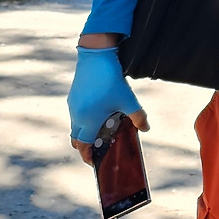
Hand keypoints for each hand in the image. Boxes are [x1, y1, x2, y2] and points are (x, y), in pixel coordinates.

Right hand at [69, 43, 148, 164]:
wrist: (95, 56)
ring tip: (100, 132)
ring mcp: (73, 106)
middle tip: (97, 149)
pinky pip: (76, 115)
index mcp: (88, 120)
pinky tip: (98, 114)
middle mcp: (77, 115)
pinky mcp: (73, 97)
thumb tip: (145, 128)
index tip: (94, 162)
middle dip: (85, 147)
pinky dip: (84, 120)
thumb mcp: (128, 100)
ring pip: (76, 126)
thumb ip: (138, 117)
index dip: (88, 156)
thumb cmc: (111, 80)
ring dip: (85, 132)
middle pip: (77, 139)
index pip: (83, 145)